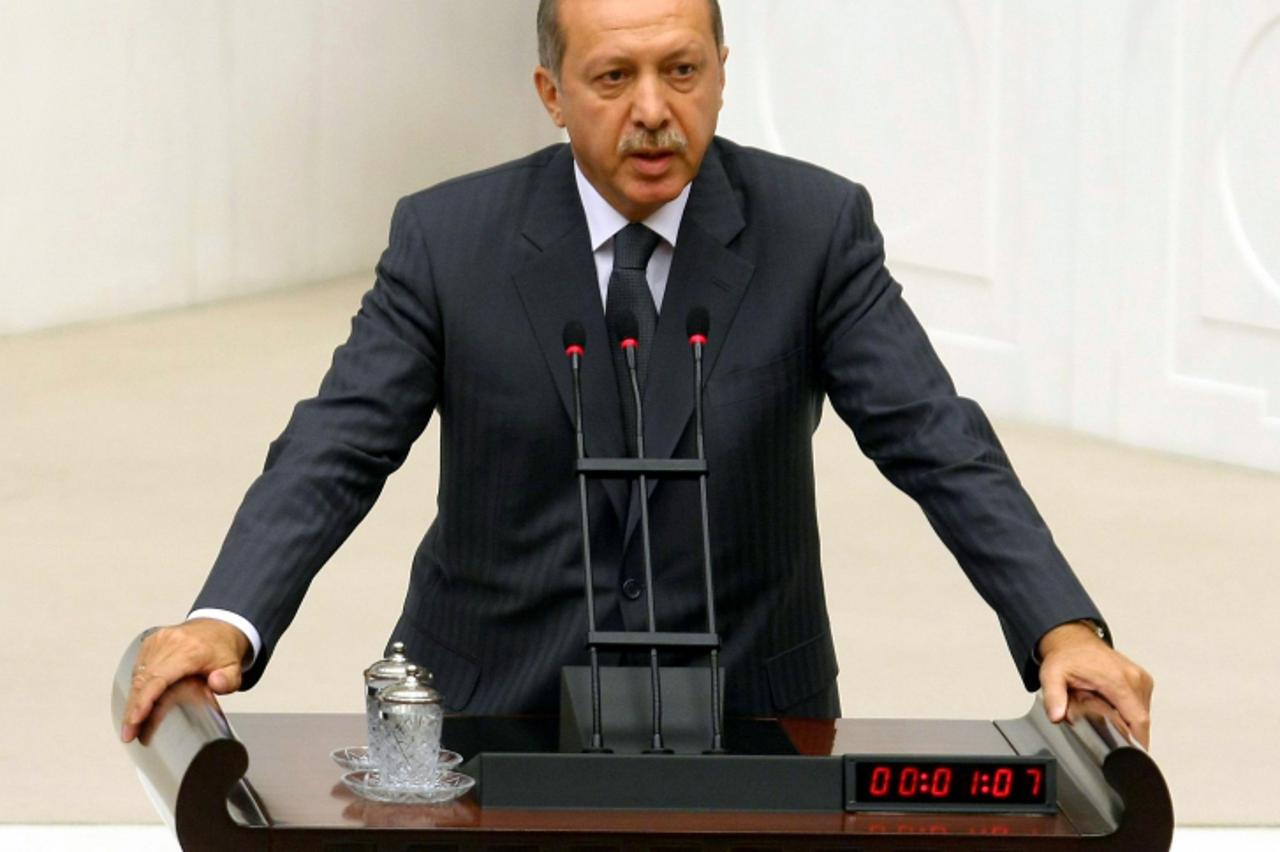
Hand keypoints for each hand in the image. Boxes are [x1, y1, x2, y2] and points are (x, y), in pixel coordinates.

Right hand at [121, 619, 249, 742]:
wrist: (218, 627)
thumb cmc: (223, 649)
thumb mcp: (234, 667)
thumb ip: (230, 680)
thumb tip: (216, 683)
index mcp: (190, 650)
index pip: (159, 677)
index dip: (144, 700)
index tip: (135, 720)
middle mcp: (170, 642)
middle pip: (143, 679)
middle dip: (133, 708)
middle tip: (129, 733)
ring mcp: (158, 640)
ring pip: (137, 674)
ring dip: (131, 700)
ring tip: (131, 724)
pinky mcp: (150, 642)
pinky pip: (138, 667)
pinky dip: (135, 687)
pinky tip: (134, 704)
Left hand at [1038, 621, 1153, 747]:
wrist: (1073, 640)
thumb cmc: (1066, 656)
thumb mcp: (1052, 675)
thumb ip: (1054, 697)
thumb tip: (1057, 716)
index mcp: (1118, 679)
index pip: (1138, 719)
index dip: (1137, 741)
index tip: (1131, 755)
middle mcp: (1134, 678)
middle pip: (1141, 720)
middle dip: (1127, 733)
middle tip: (1106, 733)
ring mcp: (1141, 678)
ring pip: (1142, 714)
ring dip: (1128, 722)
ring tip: (1106, 716)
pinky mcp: (1142, 680)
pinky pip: (1141, 706)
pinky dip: (1130, 713)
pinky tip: (1112, 708)